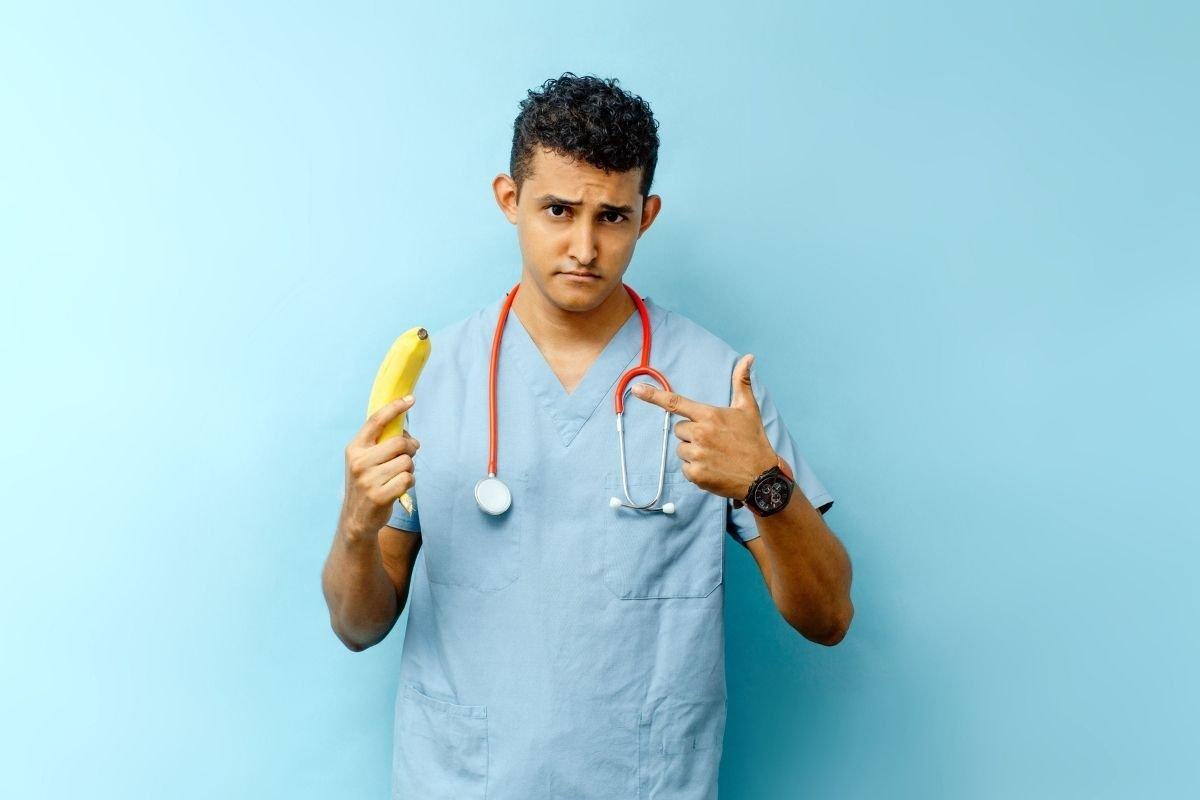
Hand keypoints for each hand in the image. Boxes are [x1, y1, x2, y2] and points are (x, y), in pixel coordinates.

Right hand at [342, 395, 420, 535]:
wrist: (356, 518)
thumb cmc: (367, 483)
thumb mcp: (364, 460)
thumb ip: (380, 444)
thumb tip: (406, 431)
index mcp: (355, 448)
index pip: (376, 421)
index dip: (395, 407)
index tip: (410, 399)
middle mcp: (359, 462)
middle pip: (400, 443)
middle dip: (411, 447)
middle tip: (409, 454)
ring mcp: (368, 480)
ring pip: (407, 462)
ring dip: (410, 469)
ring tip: (399, 475)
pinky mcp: (379, 496)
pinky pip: (408, 480)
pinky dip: (409, 482)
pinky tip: (399, 487)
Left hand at [631, 354, 776, 499]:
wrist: (762, 477)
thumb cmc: (753, 441)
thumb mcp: (748, 409)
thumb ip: (742, 382)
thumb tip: (748, 357)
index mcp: (709, 415)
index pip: (676, 403)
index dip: (654, 396)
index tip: (637, 390)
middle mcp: (701, 433)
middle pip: (679, 430)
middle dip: (691, 435)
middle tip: (713, 441)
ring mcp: (697, 454)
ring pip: (681, 449)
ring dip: (693, 453)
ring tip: (715, 456)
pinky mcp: (696, 474)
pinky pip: (685, 468)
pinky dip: (696, 470)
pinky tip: (713, 469)